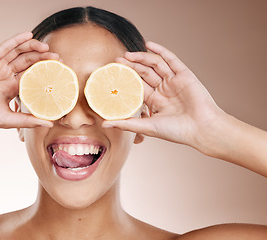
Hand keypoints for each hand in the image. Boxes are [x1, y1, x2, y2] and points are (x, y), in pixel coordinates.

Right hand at [0, 32, 56, 130]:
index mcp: (11, 88)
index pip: (32, 76)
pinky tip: (28, 35)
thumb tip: (50, 123)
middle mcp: (6, 75)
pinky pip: (5, 47)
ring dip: (33, 48)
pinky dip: (17, 40)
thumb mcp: (9, 119)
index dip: (45, 72)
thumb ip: (28, 120)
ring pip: (19, 53)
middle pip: (28, 63)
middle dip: (43, 59)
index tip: (59, 72)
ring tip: (46, 47)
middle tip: (57, 58)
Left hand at [103, 41, 223, 149]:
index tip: (113, 73)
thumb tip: (105, 124)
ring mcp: (174, 81)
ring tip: (127, 55)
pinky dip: (160, 51)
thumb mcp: (146, 127)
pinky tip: (149, 44)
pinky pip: (171, 59)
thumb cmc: (176, 131)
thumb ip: (126, 123)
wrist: (201, 129)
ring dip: (141, 58)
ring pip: (155, 65)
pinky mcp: (185, 74)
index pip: (137, 86)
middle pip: (144, 73)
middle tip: (117, 60)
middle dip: (131, 66)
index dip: (126, 79)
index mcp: (155, 101)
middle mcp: (164, 89)